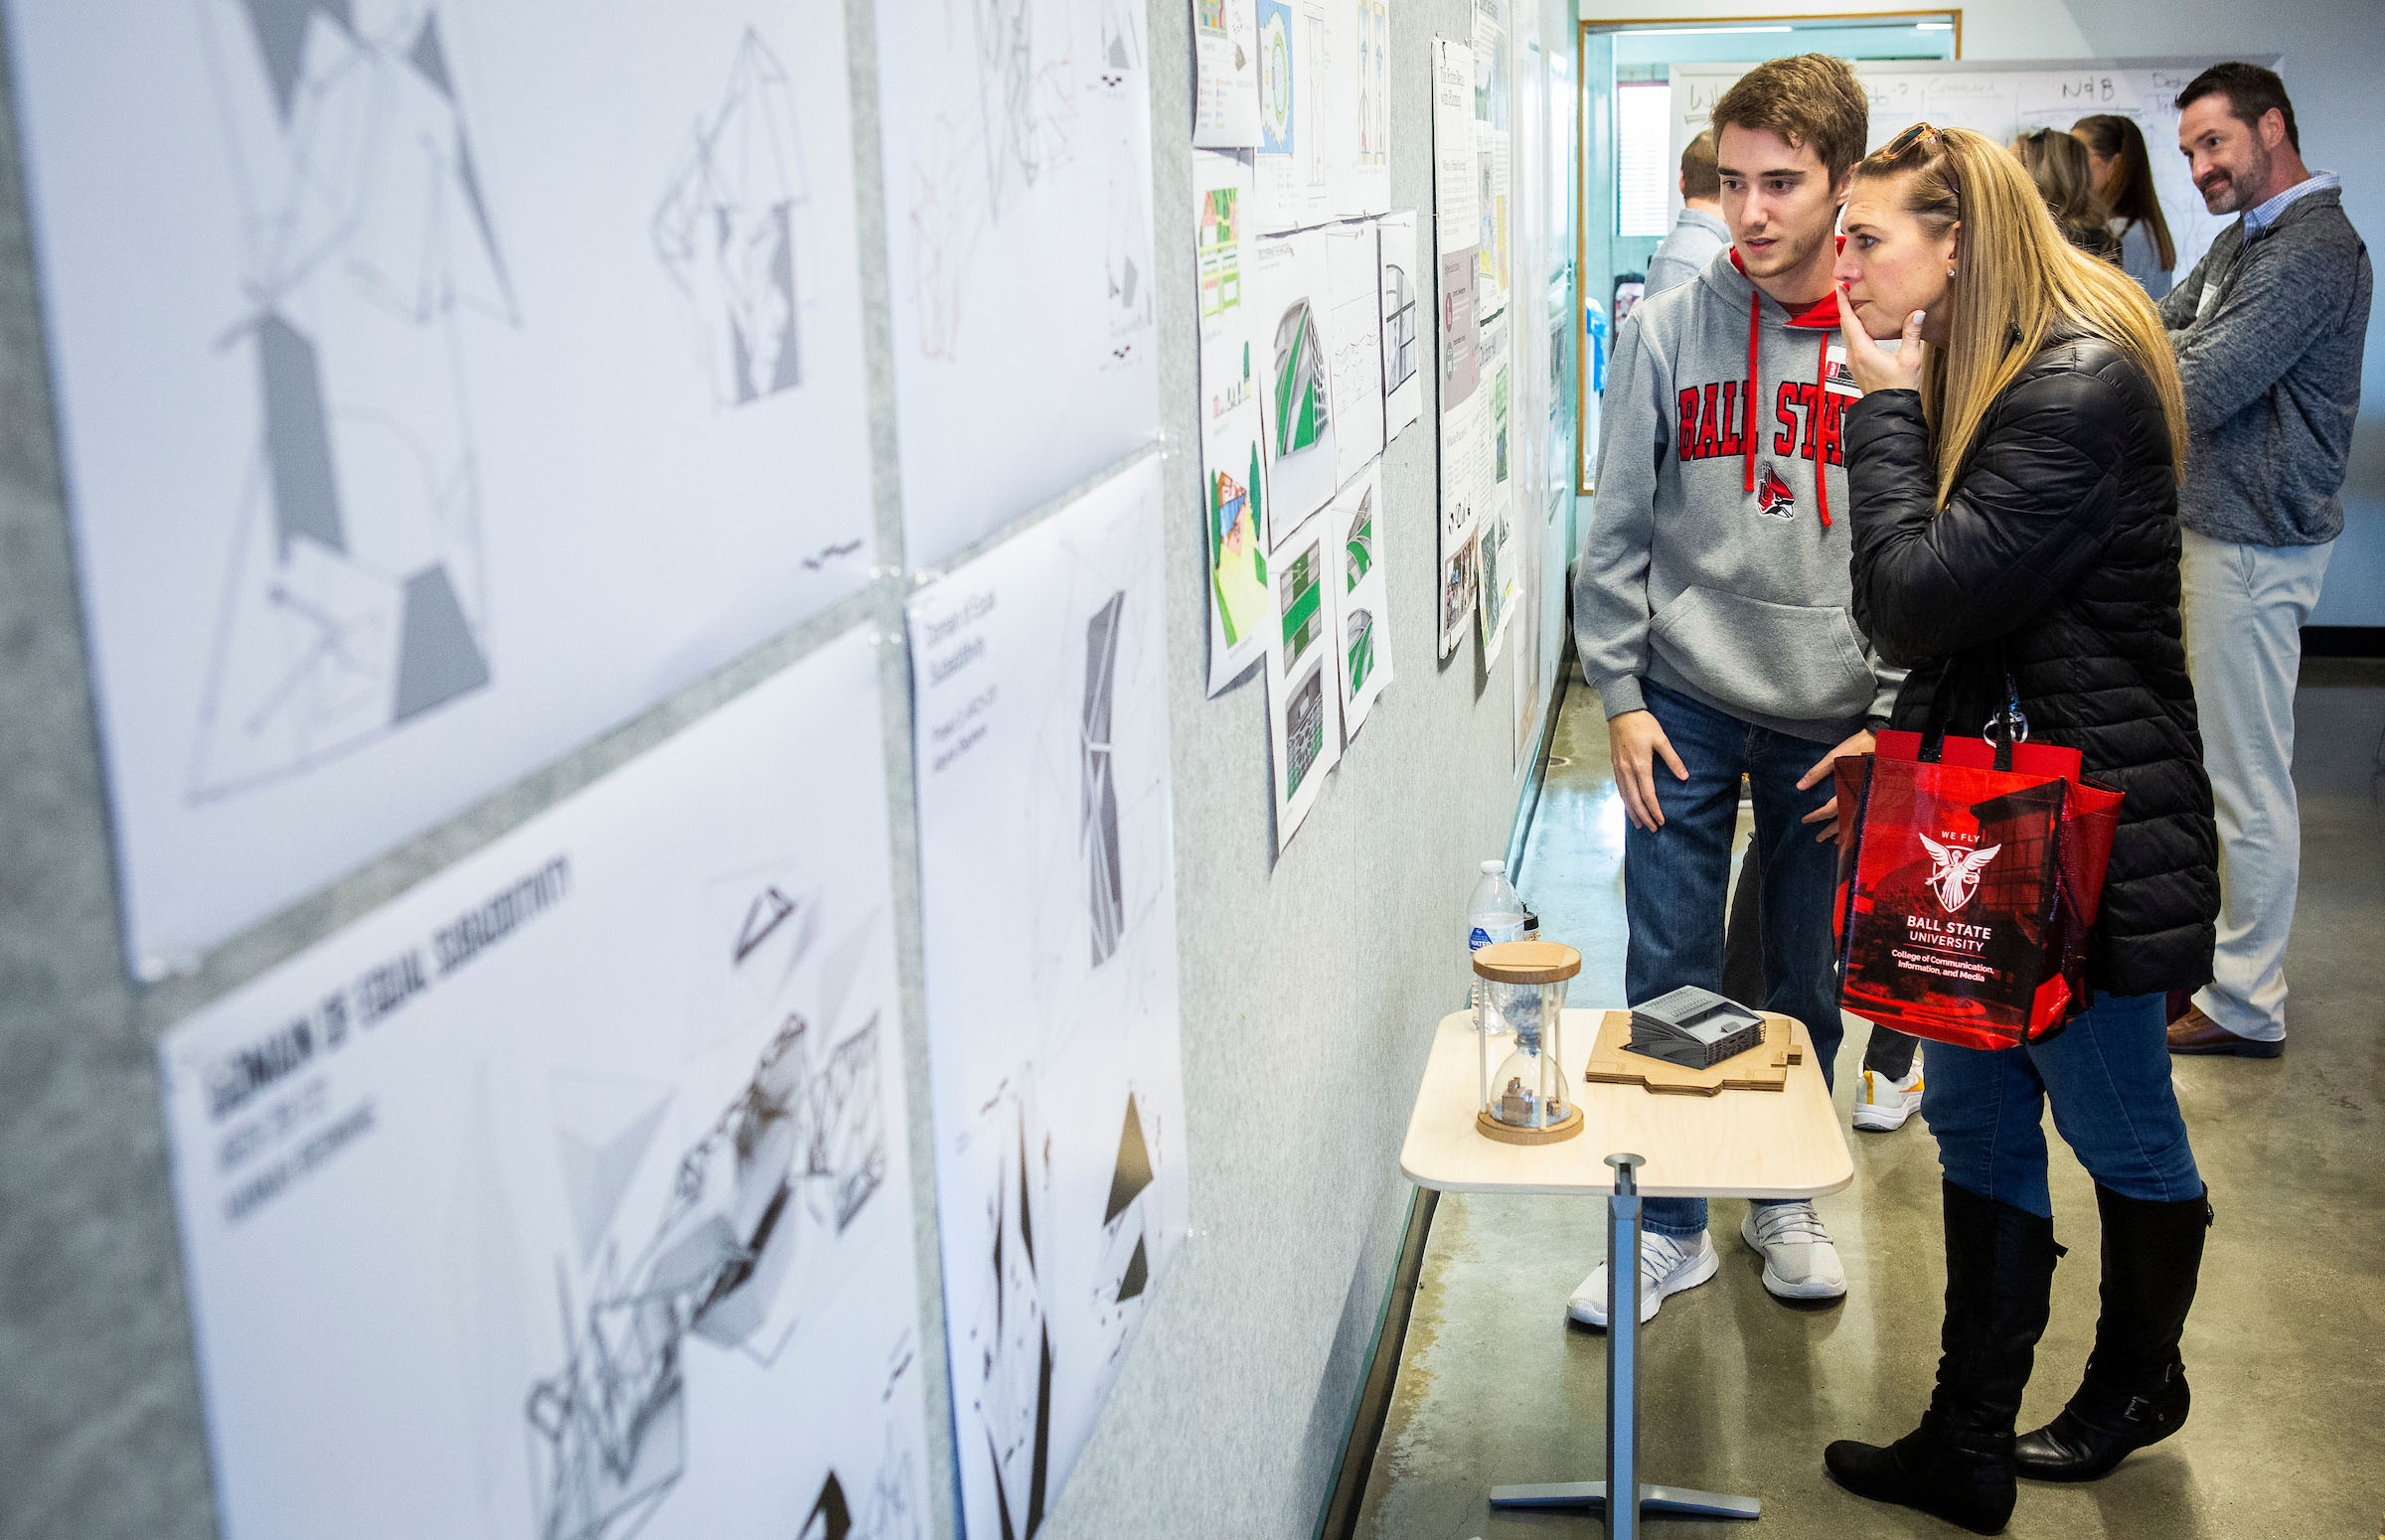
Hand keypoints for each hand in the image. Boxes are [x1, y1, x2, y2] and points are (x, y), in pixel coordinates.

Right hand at [1609, 709, 1687, 832]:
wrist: (1621, 711)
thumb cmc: (1642, 723)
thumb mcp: (1661, 739)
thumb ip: (1672, 759)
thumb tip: (1684, 777)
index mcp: (1640, 765)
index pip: (1647, 794)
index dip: (1655, 810)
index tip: (1662, 821)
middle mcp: (1627, 770)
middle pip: (1635, 800)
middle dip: (1644, 816)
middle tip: (1653, 829)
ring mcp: (1619, 768)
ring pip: (1625, 796)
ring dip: (1632, 811)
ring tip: (1639, 824)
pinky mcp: (1615, 765)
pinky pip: (1620, 787)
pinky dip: (1625, 800)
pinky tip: (1628, 805)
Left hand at [1798, 728, 1875, 843]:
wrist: (1887, 740)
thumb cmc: (1859, 746)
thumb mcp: (1835, 757)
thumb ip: (1817, 773)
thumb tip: (1800, 786)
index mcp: (1850, 789)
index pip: (1829, 809)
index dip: (1816, 816)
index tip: (1805, 820)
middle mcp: (1861, 798)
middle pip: (1843, 821)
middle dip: (1829, 831)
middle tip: (1818, 839)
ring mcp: (1871, 799)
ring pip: (1856, 821)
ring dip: (1844, 832)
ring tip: (1834, 841)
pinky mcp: (1877, 796)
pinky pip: (1866, 816)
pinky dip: (1857, 824)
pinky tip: (1853, 828)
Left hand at [1837, 285, 1924, 394]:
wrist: (1890, 410)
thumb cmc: (1899, 388)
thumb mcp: (1910, 359)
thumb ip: (1912, 334)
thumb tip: (1917, 313)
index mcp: (1862, 351)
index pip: (1849, 321)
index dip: (1843, 303)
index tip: (1840, 288)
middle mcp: (1853, 356)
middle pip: (1844, 326)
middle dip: (1844, 307)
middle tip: (1846, 290)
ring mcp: (1853, 362)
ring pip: (1846, 335)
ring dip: (1848, 318)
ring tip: (1853, 304)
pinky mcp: (1856, 367)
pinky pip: (1851, 343)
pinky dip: (1853, 330)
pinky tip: (1861, 326)